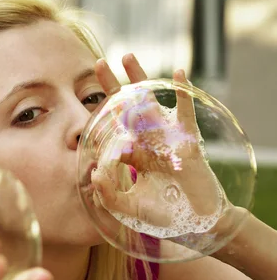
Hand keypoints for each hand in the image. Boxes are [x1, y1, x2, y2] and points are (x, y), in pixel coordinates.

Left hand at [91, 55, 227, 235]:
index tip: (85, 126)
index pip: (113, 132)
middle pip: (127, 107)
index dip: (99, 127)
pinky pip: (185, 112)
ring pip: (150, 102)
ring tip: (126, 56)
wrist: (194, 222)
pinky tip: (178, 73)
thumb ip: (108, 195)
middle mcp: (148, 141)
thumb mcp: (129, 207)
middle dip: (112, 86)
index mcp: (134, 154)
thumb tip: (93, 174)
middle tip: (97, 64)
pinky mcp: (187, 140)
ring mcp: (168, 138)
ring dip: (140, 78)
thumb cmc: (163, 215)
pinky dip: (183, 93)